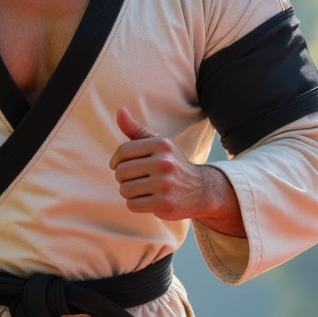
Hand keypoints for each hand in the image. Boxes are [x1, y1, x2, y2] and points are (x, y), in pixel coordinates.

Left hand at [109, 108, 244, 233]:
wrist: (201, 190)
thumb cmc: (172, 164)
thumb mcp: (158, 144)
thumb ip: (136, 130)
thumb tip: (120, 111)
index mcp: (161, 145)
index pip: (123, 151)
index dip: (116, 161)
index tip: (119, 166)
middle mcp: (164, 162)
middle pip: (121, 172)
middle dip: (123, 178)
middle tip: (135, 180)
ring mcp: (165, 184)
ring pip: (125, 190)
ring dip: (129, 192)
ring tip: (142, 190)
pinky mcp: (164, 204)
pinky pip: (133, 205)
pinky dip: (135, 204)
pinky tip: (147, 200)